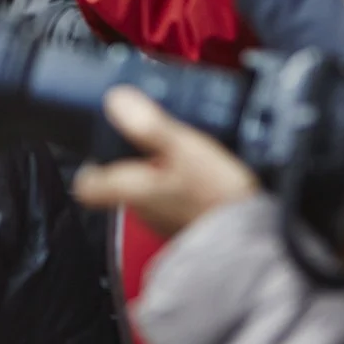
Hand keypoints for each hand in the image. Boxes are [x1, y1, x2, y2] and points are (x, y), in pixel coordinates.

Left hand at [72, 86, 258, 237]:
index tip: (94, 152)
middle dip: (131, 162)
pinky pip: (173, 204)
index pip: (89, 186)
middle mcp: (142, 210)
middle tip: (149, 141)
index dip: (88, 168)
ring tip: (179, 156)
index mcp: (131, 189)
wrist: (256, 242)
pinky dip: (180, 189)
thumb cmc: (217, 197)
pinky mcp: (187, 229)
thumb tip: (117, 101)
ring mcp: (164, 222)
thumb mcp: (182, 148)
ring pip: (148, 194)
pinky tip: (200, 179)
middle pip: (120, 184)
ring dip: (158, 174)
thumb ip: (147, 126)